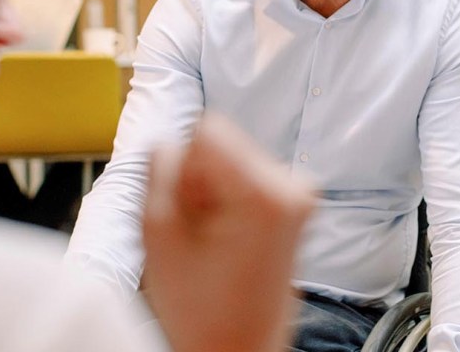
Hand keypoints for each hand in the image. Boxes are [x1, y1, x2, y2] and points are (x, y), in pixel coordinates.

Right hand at [141, 113, 314, 351]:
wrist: (241, 351)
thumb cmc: (203, 312)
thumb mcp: (158, 235)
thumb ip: (159, 172)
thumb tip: (167, 142)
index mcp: (265, 192)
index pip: (209, 129)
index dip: (185, 166)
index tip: (188, 207)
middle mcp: (294, 187)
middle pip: (225, 141)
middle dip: (201, 178)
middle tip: (198, 230)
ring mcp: (301, 197)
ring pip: (235, 157)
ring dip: (214, 190)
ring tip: (212, 240)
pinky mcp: (298, 205)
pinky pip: (250, 176)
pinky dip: (231, 200)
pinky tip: (226, 239)